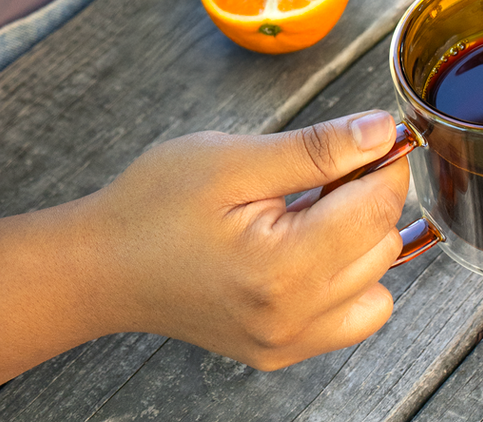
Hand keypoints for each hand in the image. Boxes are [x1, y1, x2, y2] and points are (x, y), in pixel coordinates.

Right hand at [92, 111, 408, 367]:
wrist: (99, 266)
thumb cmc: (155, 205)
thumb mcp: (236, 159)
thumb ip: (317, 148)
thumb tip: (379, 132)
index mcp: (282, 268)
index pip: (378, 208)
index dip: (383, 162)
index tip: (369, 134)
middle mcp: (292, 318)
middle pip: (383, 243)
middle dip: (367, 194)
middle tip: (324, 167)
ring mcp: (288, 343)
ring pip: (378, 279)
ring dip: (361, 235)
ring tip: (310, 206)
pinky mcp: (281, 351)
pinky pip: (355, 314)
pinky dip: (351, 276)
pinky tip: (313, 244)